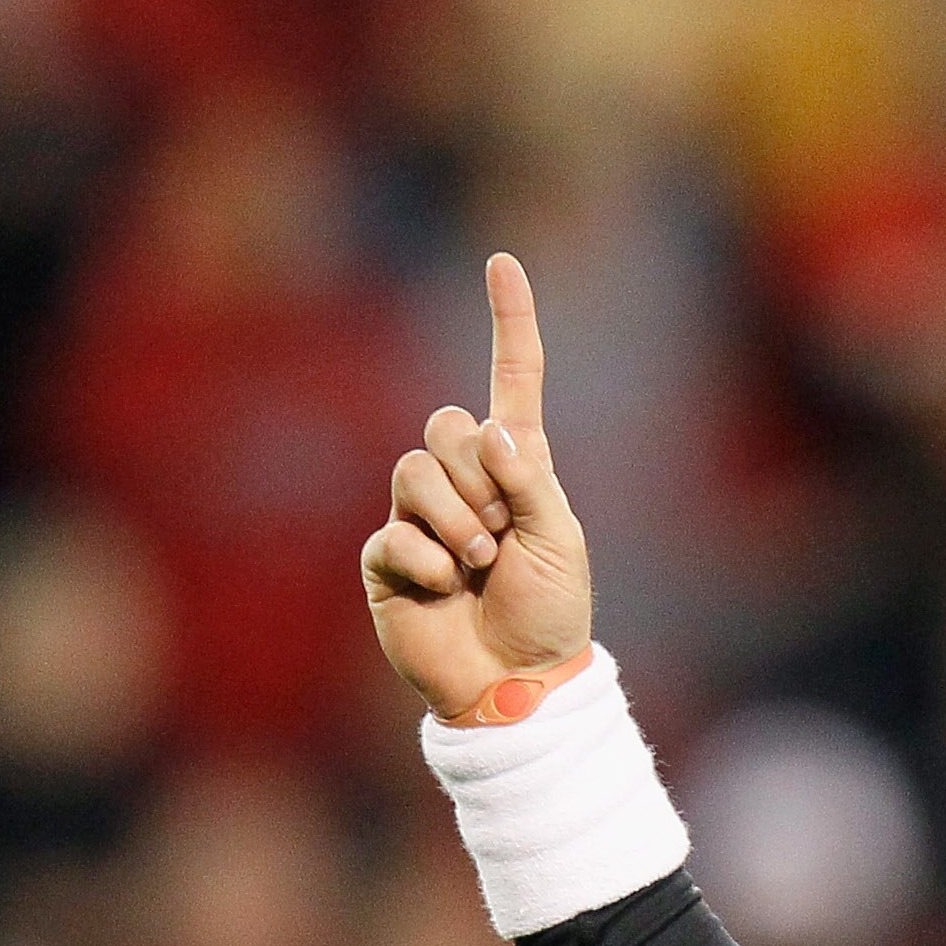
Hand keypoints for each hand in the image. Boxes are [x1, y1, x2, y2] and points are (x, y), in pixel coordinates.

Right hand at [362, 252, 594, 723]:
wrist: (516, 683)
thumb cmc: (549, 613)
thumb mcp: (559, 540)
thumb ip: (527, 480)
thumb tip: (486, 429)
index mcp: (516, 466)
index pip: (512, 379)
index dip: (509, 321)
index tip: (503, 262)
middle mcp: (464, 481)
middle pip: (444, 423)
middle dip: (478, 480)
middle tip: (500, 538)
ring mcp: (420, 516)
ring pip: (414, 470)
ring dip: (456, 522)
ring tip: (478, 566)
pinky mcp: (385, 556)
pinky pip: (394, 530)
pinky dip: (427, 560)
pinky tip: (443, 588)